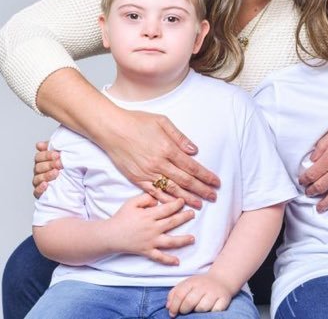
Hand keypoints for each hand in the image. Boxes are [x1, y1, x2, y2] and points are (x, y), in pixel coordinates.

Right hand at [32, 141, 62, 198]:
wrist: (76, 184)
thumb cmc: (66, 168)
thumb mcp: (60, 156)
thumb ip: (51, 148)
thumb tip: (38, 144)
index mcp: (42, 162)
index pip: (39, 157)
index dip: (47, 155)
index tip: (58, 155)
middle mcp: (39, 172)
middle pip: (38, 167)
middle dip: (49, 164)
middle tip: (59, 164)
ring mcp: (39, 182)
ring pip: (37, 178)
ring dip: (46, 175)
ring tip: (56, 173)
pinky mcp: (40, 193)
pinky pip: (37, 191)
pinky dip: (40, 188)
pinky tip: (46, 184)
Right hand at [105, 109, 220, 209]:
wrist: (112, 129)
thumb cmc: (136, 122)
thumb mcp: (162, 121)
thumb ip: (179, 137)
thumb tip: (194, 150)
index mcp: (167, 148)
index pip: (192, 166)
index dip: (205, 176)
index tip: (216, 182)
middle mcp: (159, 163)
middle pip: (185, 181)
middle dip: (201, 190)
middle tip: (213, 197)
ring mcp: (147, 173)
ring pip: (172, 190)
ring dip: (187, 198)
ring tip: (199, 205)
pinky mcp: (137, 179)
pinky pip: (155, 193)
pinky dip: (166, 200)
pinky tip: (176, 205)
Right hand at [108, 193, 195, 264]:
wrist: (110, 235)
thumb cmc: (121, 217)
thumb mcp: (131, 203)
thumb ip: (145, 198)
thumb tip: (157, 200)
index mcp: (149, 215)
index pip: (167, 209)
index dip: (177, 204)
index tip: (183, 201)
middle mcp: (152, 228)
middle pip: (172, 222)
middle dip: (184, 218)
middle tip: (192, 214)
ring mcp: (150, 241)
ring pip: (170, 241)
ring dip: (183, 240)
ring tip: (192, 239)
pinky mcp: (147, 251)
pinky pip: (159, 257)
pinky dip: (168, 260)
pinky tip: (177, 262)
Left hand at [166, 273, 233, 316]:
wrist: (221, 280)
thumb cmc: (200, 285)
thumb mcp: (186, 285)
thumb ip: (174, 294)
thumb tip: (168, 307)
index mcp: (192, 282)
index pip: (179, 294)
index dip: (174, 306)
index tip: (172, 314)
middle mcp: (203, 286)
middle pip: (190, 301)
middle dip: (184, 310)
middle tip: (184, 312)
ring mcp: (214, 292)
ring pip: (202, 307)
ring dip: (197, 311)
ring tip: (197, 308)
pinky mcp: (224, 299)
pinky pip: (215, 310)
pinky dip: (211, 312)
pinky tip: (209, 309)